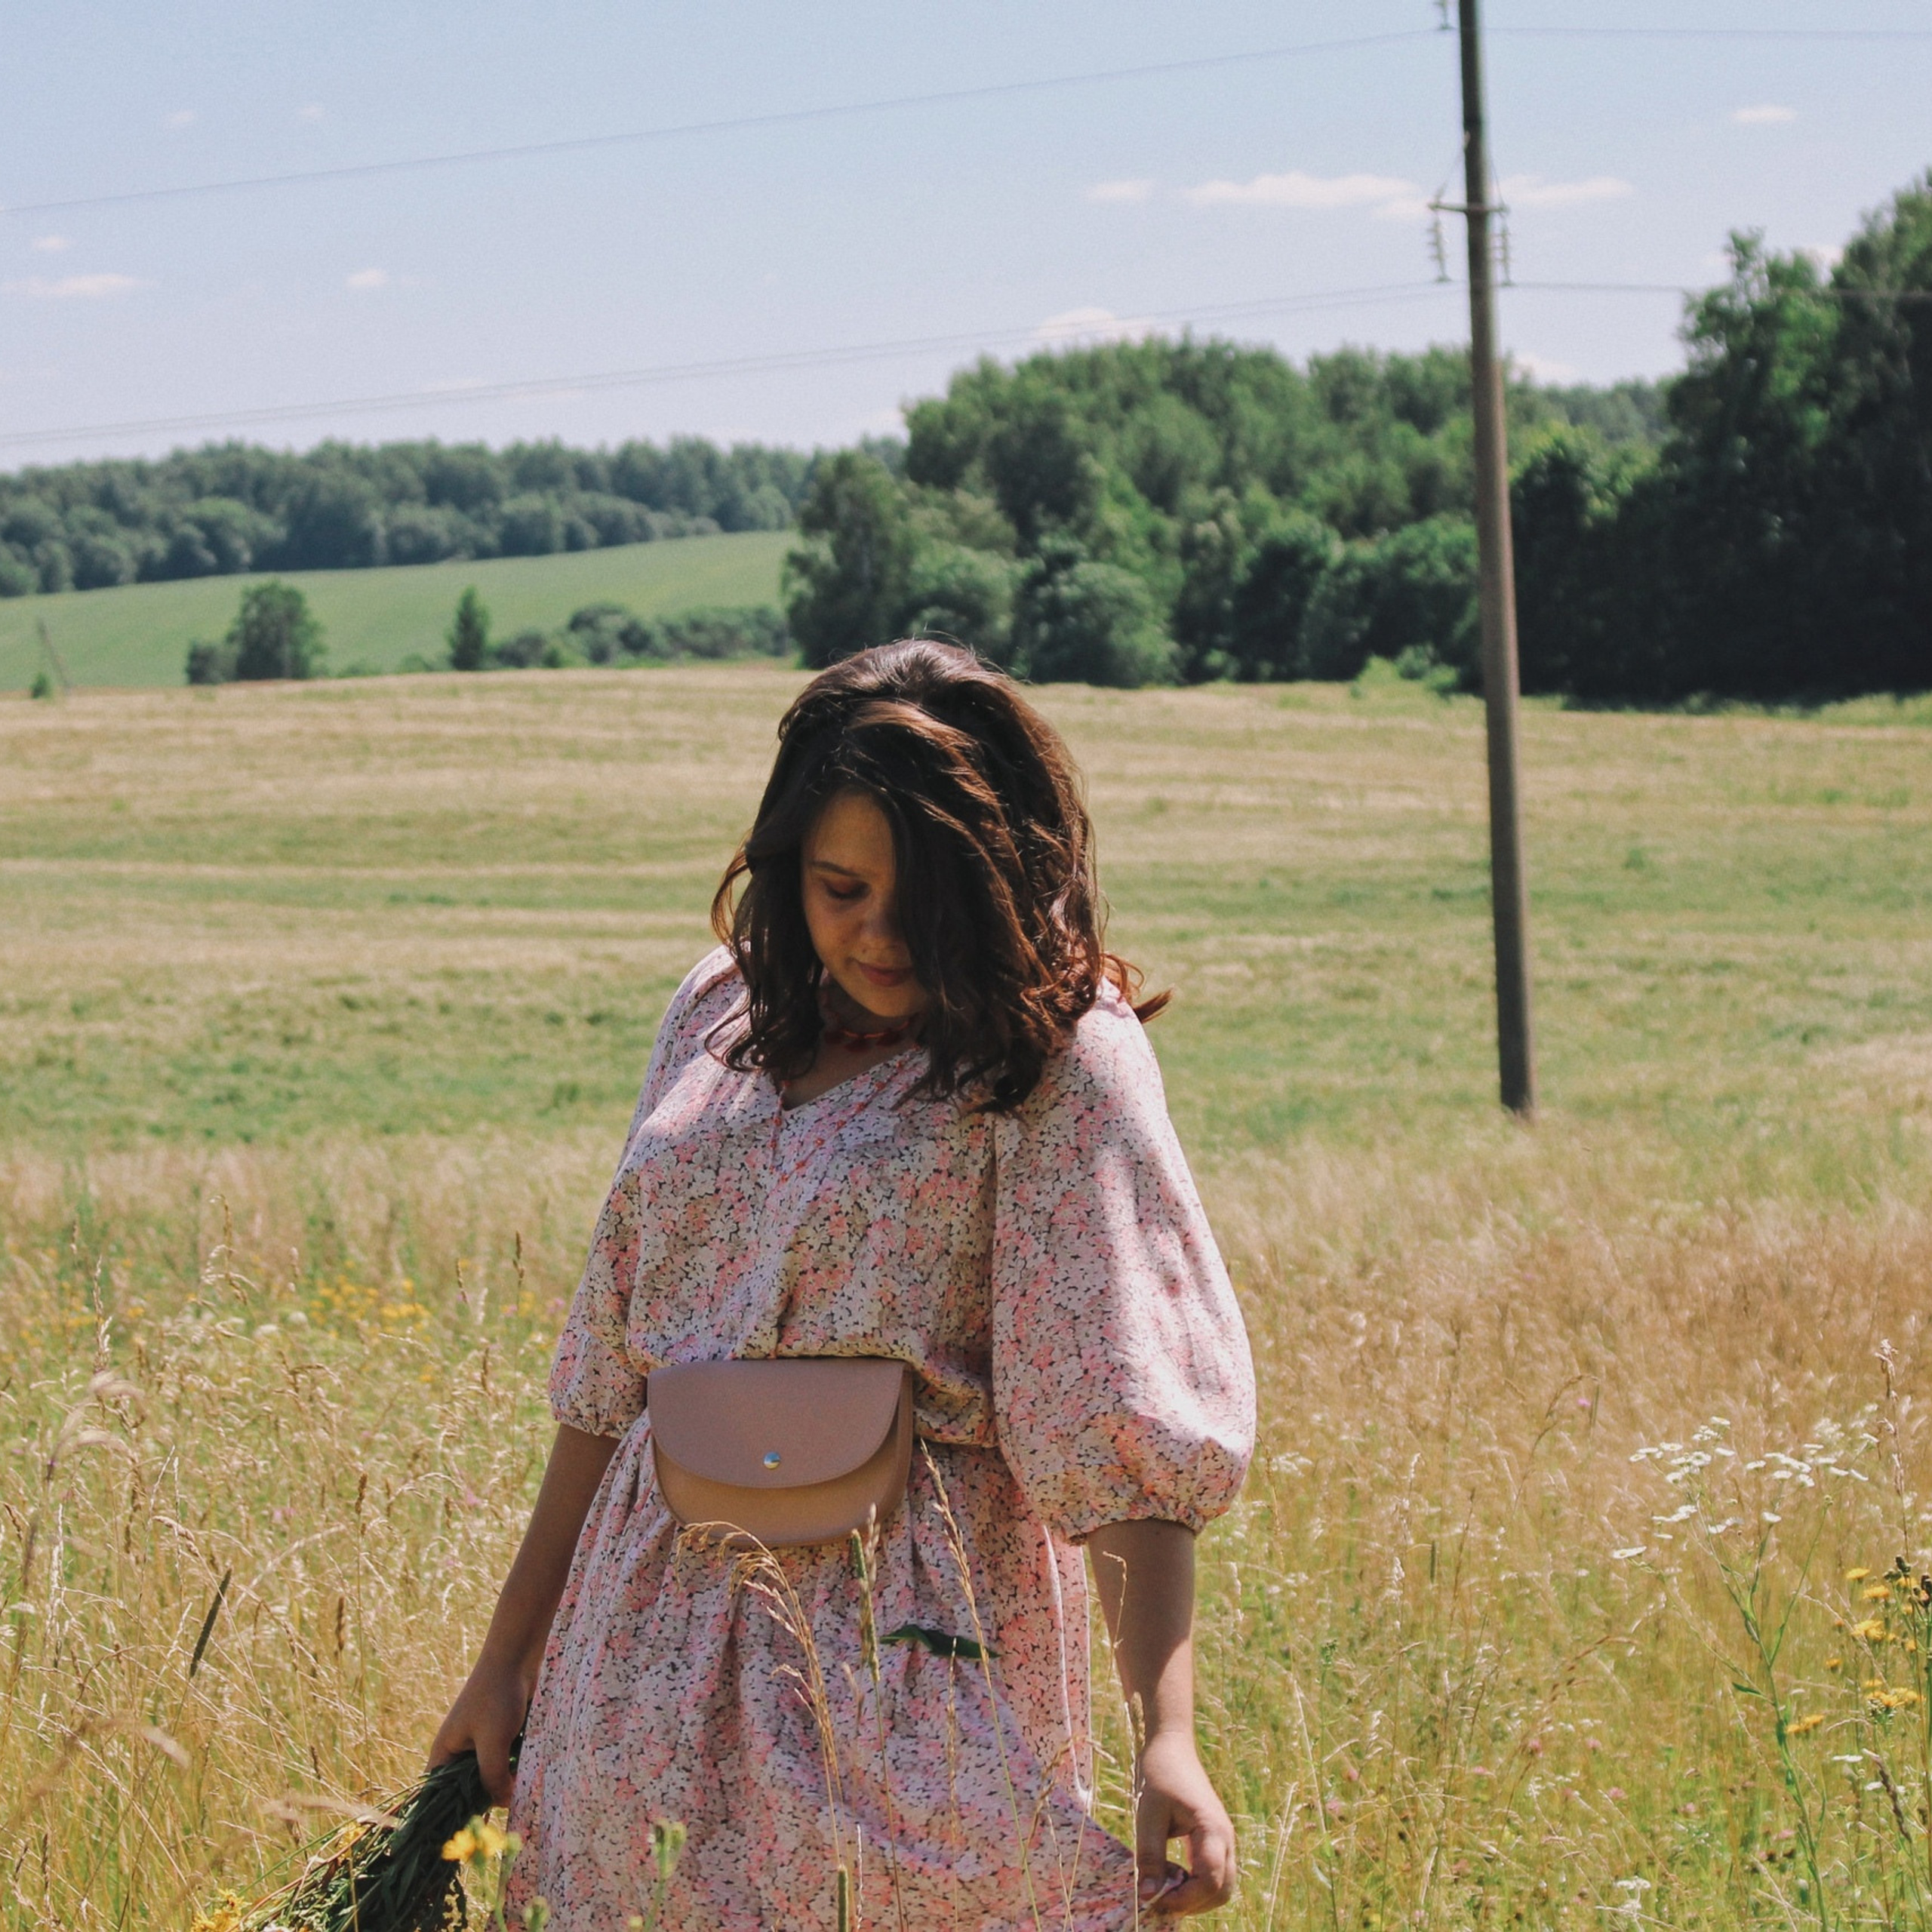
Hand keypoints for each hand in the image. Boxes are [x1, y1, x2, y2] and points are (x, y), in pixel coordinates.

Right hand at [428, 1651, 532, 1806]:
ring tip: (520, 1791)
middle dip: (486, 1800)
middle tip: (503, 1812)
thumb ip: (493, 1777)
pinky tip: (528, 1773)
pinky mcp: (500, 1737)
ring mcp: (480, 1745)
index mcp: (444, 1754)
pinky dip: (514, 1769)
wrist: (517, 1657)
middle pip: (467, 1790)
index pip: (438, 1796)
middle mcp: (459, 1752)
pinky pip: (504, 1763)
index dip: (450, 1814)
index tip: (467, 1832)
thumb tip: (503, 1803)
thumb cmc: (497, 1696)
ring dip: (504, 1783)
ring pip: (489, 1778)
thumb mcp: (492, 1742)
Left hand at [1134, 1731, 1235, 1916]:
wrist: (1171, 1747)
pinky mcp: (1215, 1841)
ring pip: (1221, 1886)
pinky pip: (1213, 1874)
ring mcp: (1223, 1840)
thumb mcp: (1148, 1814)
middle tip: (1160, 1901)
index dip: (1185, 1899)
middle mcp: (1226, 1839)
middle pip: (1222, 1891)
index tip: (1156, 1900)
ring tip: (1163, 1888)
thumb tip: (1148, 1896)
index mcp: (1213, 1829)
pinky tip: (1170, 1876)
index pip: (1210, 1881)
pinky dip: (1195, 1885)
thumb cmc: (1159, 1774)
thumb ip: (1150, 1856)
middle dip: (1193, 1904)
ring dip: (1195, 1897)